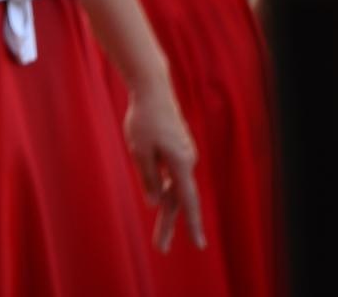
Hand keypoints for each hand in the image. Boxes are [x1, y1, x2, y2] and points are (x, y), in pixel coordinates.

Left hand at [124, 84, 204, 251]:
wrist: (153, 88)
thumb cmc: (143, 118)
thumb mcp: (139, 150)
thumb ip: (147, 177)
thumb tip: (154, 201)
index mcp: (180, 163)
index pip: (187, 201)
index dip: (192, 225)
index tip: (198, 245)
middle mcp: (187, 161)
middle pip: (178, 199)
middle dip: (168, 225)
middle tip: (161, 249)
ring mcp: (183, 154)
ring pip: (172, 187)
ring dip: (163, 206)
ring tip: (156, 227)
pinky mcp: (177, 148)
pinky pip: (169, 174)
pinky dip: (160, 185)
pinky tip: (155, 191)